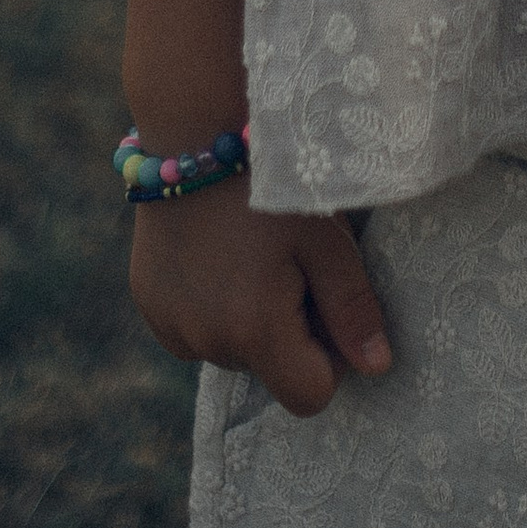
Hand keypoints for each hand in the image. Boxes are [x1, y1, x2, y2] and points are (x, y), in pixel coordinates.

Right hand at [129, 181, 391, 412]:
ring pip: (229, 350)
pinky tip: (216, 253)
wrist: (195, 130)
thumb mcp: (326, 240)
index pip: (309, 397)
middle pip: (268, 370)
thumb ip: (352, 309)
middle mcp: (206, 343)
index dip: (329, 359)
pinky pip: (192, 329)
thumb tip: (378, 368)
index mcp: (256, 332)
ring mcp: (170, 325)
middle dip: (286, 333)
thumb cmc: (273, 182)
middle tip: (289, 263)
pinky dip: (209, 305)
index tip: (327, 306)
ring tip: (249, 252)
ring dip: (246, 319)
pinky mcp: (148, 303)